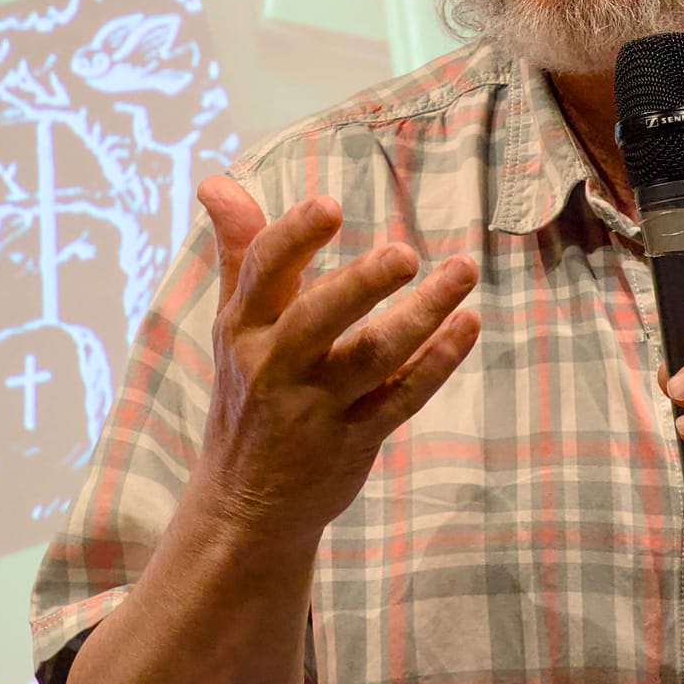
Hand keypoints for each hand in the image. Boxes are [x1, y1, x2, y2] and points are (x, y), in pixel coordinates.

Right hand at [191, 174, 479, 552]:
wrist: (245, 503)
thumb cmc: (247, 389)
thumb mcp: (233, 321)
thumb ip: (239, 249)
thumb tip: (217, 180)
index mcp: (244, 327)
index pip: (265, 272)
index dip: (295, 236)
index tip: (332, 205)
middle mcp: (276, 365)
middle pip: (319, 318)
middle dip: (362, 284)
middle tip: (406, 253)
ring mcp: (317, 407)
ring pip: (373, 358)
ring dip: (421, 315)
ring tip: (461, 272)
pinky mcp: (354, 441)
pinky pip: (401, 398)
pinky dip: (436, 362)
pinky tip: (467, 325)